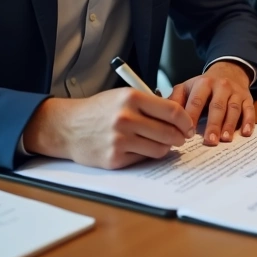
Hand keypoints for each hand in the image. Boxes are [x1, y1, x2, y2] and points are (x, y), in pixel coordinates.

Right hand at [22, 88, 194, 168]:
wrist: (67, 127)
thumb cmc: (98, 111)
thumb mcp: (123, 97)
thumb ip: (149, 105)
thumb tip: (178, 120)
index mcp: (131, 98)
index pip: (172, 111)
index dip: (185, 121)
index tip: (189, 126)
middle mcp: (126, 118)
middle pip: (169, 132)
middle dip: (179, 137)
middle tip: (180, 138)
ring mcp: (119, 139)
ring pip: (159, 148)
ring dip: (164, 148)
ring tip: (159, 143)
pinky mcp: (114, 158)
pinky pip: (143, 159)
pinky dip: (145, 155)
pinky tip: (138, 148)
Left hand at [169, 61, 254, 145]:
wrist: (229, 71)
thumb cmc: (203, 86)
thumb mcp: (187, 87)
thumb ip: (176, 100)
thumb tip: (163, 116)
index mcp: (203, 83)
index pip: (197, 101)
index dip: (192, 116)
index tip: (187, 133)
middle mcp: (221, 86)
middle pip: (217, 106)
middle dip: (213, 124)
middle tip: (209, 141)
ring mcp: (236, 92)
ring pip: (233, 109)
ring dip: (230, 125)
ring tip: (225, 139)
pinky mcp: (248, 99)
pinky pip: (250, 110)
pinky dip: (249, 122)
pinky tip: (246, 133)